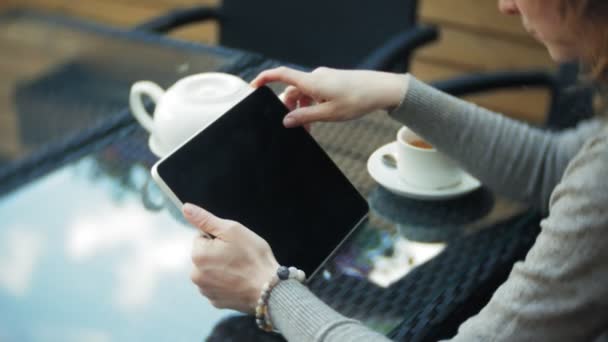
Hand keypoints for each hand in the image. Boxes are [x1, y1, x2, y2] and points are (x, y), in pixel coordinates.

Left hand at [184, 203, 278, 313]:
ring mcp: (205, 290)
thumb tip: (186, 208)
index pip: (202, 237)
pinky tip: (239, 281)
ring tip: (240, 269)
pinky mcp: (215, 301)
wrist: (268, 289)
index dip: (219, 238)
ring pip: (210, 271)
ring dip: (221, 268)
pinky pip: (217, 285)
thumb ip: (206, 219)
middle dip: (218, 253)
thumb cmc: (253, 257)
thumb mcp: (232, 230)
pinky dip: (226, 282)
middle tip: (238, 256)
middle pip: (205, 255)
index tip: (233, 244)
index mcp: (198, 255)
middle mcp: (196, 275)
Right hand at [251, 66, 408, 127]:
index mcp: (311, 82)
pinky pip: (315, 94)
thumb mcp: (329, 114)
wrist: (382, 90)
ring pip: (304, 95)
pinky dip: (313, 106)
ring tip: (310, 130)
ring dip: (303, 111)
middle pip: (292, 92)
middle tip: (295, 129)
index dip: (264, 79)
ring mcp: (324, 79)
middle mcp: (315, 77)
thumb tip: (286, 121)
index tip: (252, 87)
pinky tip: (320, 119)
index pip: (281, 75)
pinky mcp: (332, 82)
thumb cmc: (357, 100)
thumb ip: (305, 118)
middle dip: (290, 110)